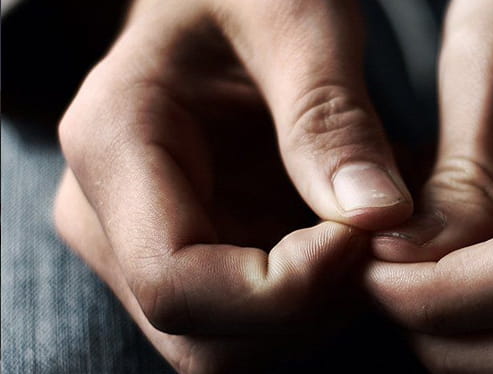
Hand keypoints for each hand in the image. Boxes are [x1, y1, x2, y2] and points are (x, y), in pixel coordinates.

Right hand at [55, 0, 411, 370]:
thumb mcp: (296, 19)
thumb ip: (329, 117)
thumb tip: (377, 217)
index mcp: (114, 147)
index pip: (178, 285)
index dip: (283, 289)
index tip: (359, 237)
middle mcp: (114, 215)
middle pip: (206, 336)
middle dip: (307, 307)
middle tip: (372, 234)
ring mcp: (151, 239)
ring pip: (239, 340)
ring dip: (322, 303)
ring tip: (364, 219)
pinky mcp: (198, 247)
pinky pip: (262, 313)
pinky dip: (321, 289)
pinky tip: (349, 226)